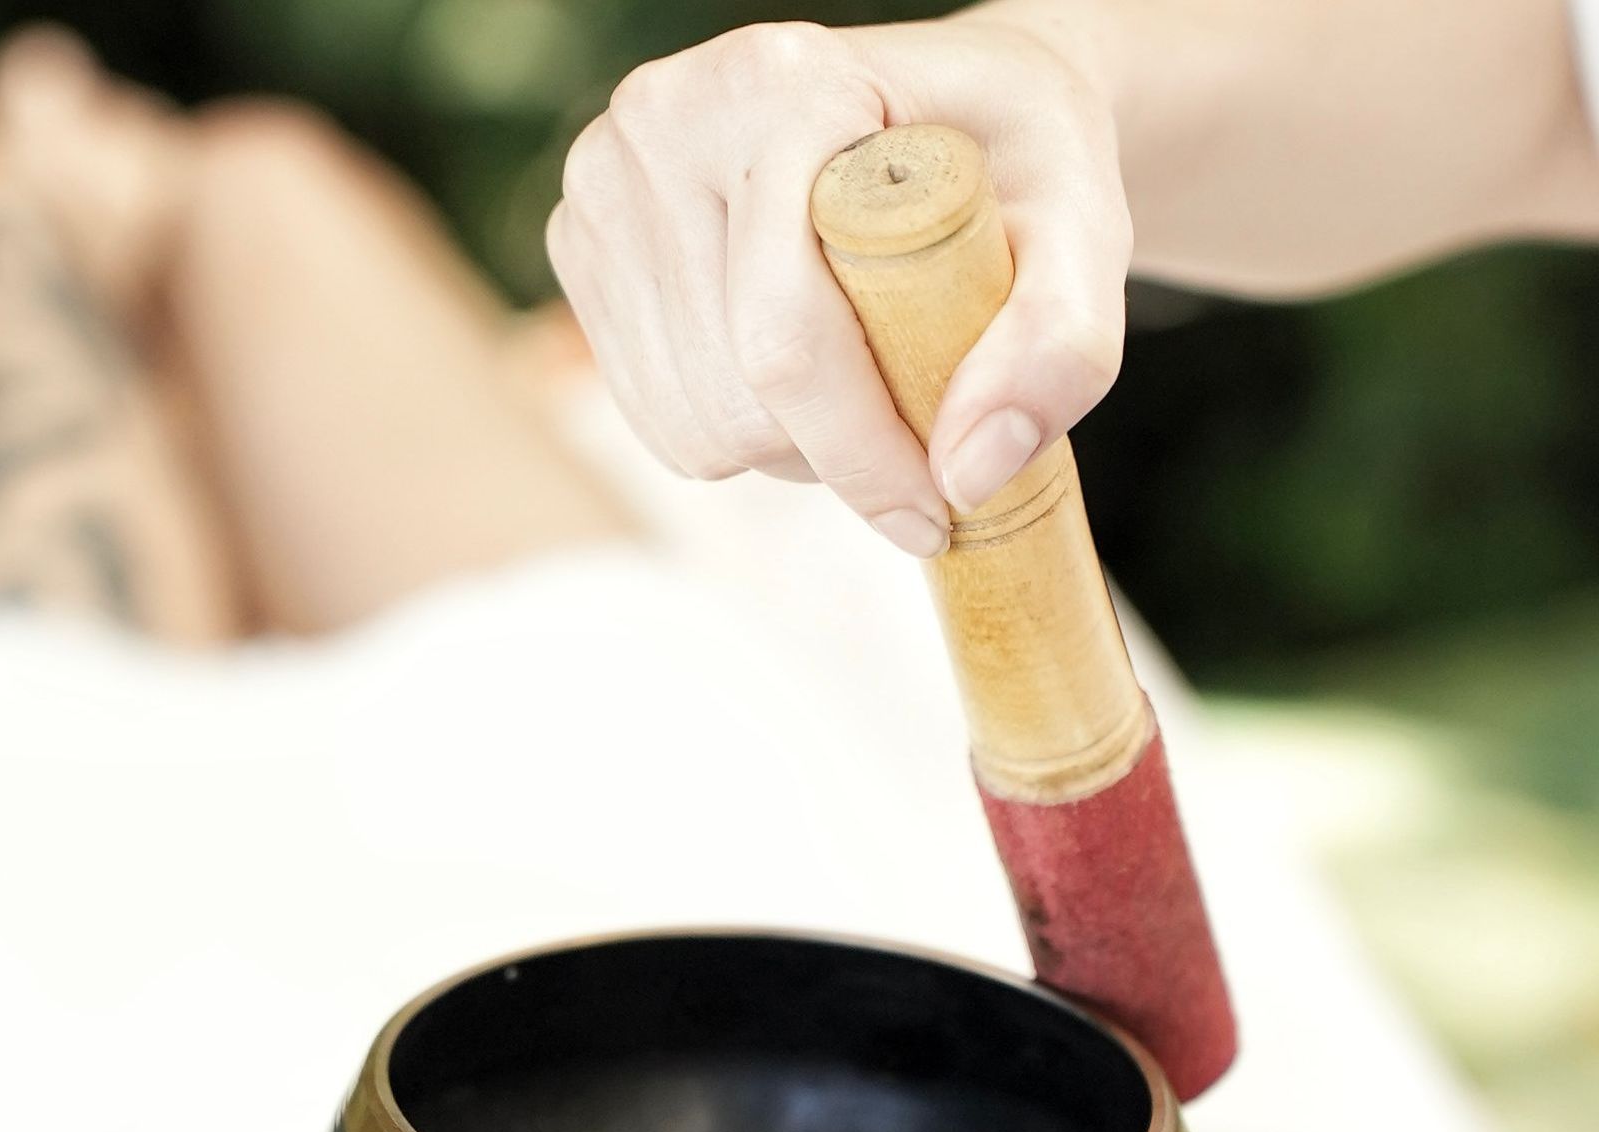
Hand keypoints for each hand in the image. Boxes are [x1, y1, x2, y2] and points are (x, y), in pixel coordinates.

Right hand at [546, 6, 1129, 555]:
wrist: (951, 111)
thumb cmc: (1018, 165)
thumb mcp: (1084, 232)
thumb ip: (1060, 346)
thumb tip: (971, 473)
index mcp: (775, 86)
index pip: (786, 332)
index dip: (865, 452)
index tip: (942, 512)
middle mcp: (662, 121)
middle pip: (735, 397)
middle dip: (834, 453)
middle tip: (913, 422)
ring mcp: (604, 186)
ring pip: (692, 426)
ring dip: (787, 452)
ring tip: (857, 382)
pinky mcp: (580, 249)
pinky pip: (659, 423)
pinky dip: (737, 438)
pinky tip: (791, 377)